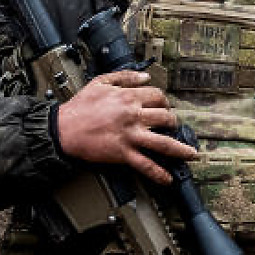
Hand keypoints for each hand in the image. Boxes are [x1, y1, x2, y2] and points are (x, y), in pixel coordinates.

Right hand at [54, 70, 196, 185]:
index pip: (157, 96)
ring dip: (181, 149)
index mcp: (128, 96)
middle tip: (173, 127)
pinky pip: (145, 165)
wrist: (63, 128)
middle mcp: (133, 115)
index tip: (163, 106)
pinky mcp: (123, 153)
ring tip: (191, 154)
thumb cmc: (79, 107)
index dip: (164, 101)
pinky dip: (158, 173)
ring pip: (164, 143)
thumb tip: (145, 75)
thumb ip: (125, 76)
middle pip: (166, 118)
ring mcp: (130, 136)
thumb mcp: (101, 82)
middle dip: (173, 122)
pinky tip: (167, 178)